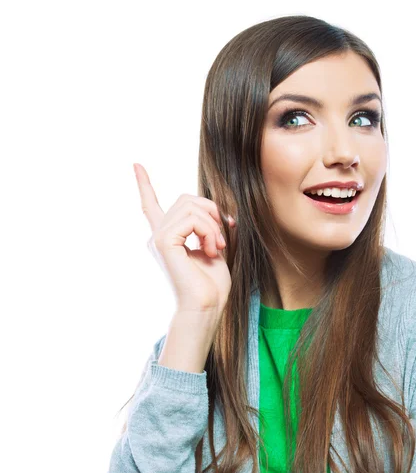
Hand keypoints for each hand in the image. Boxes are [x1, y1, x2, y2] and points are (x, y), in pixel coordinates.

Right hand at [134, 162, 235, 314]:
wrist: (206, 307)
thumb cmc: (212, 285)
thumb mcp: (213, 246)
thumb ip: (208, 225)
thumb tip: (214, 209)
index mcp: (167, 238)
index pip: (151, 206)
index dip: (144, 185)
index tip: (136, 165)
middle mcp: (158, 236)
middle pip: (186, 199)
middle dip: (211, 211)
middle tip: (222, 236)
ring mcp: (158, 239)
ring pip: (191, 206)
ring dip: (212, 223)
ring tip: (217, 246)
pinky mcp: (164, 243)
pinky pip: (191, 219)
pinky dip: (208, 230)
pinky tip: (211, 249)